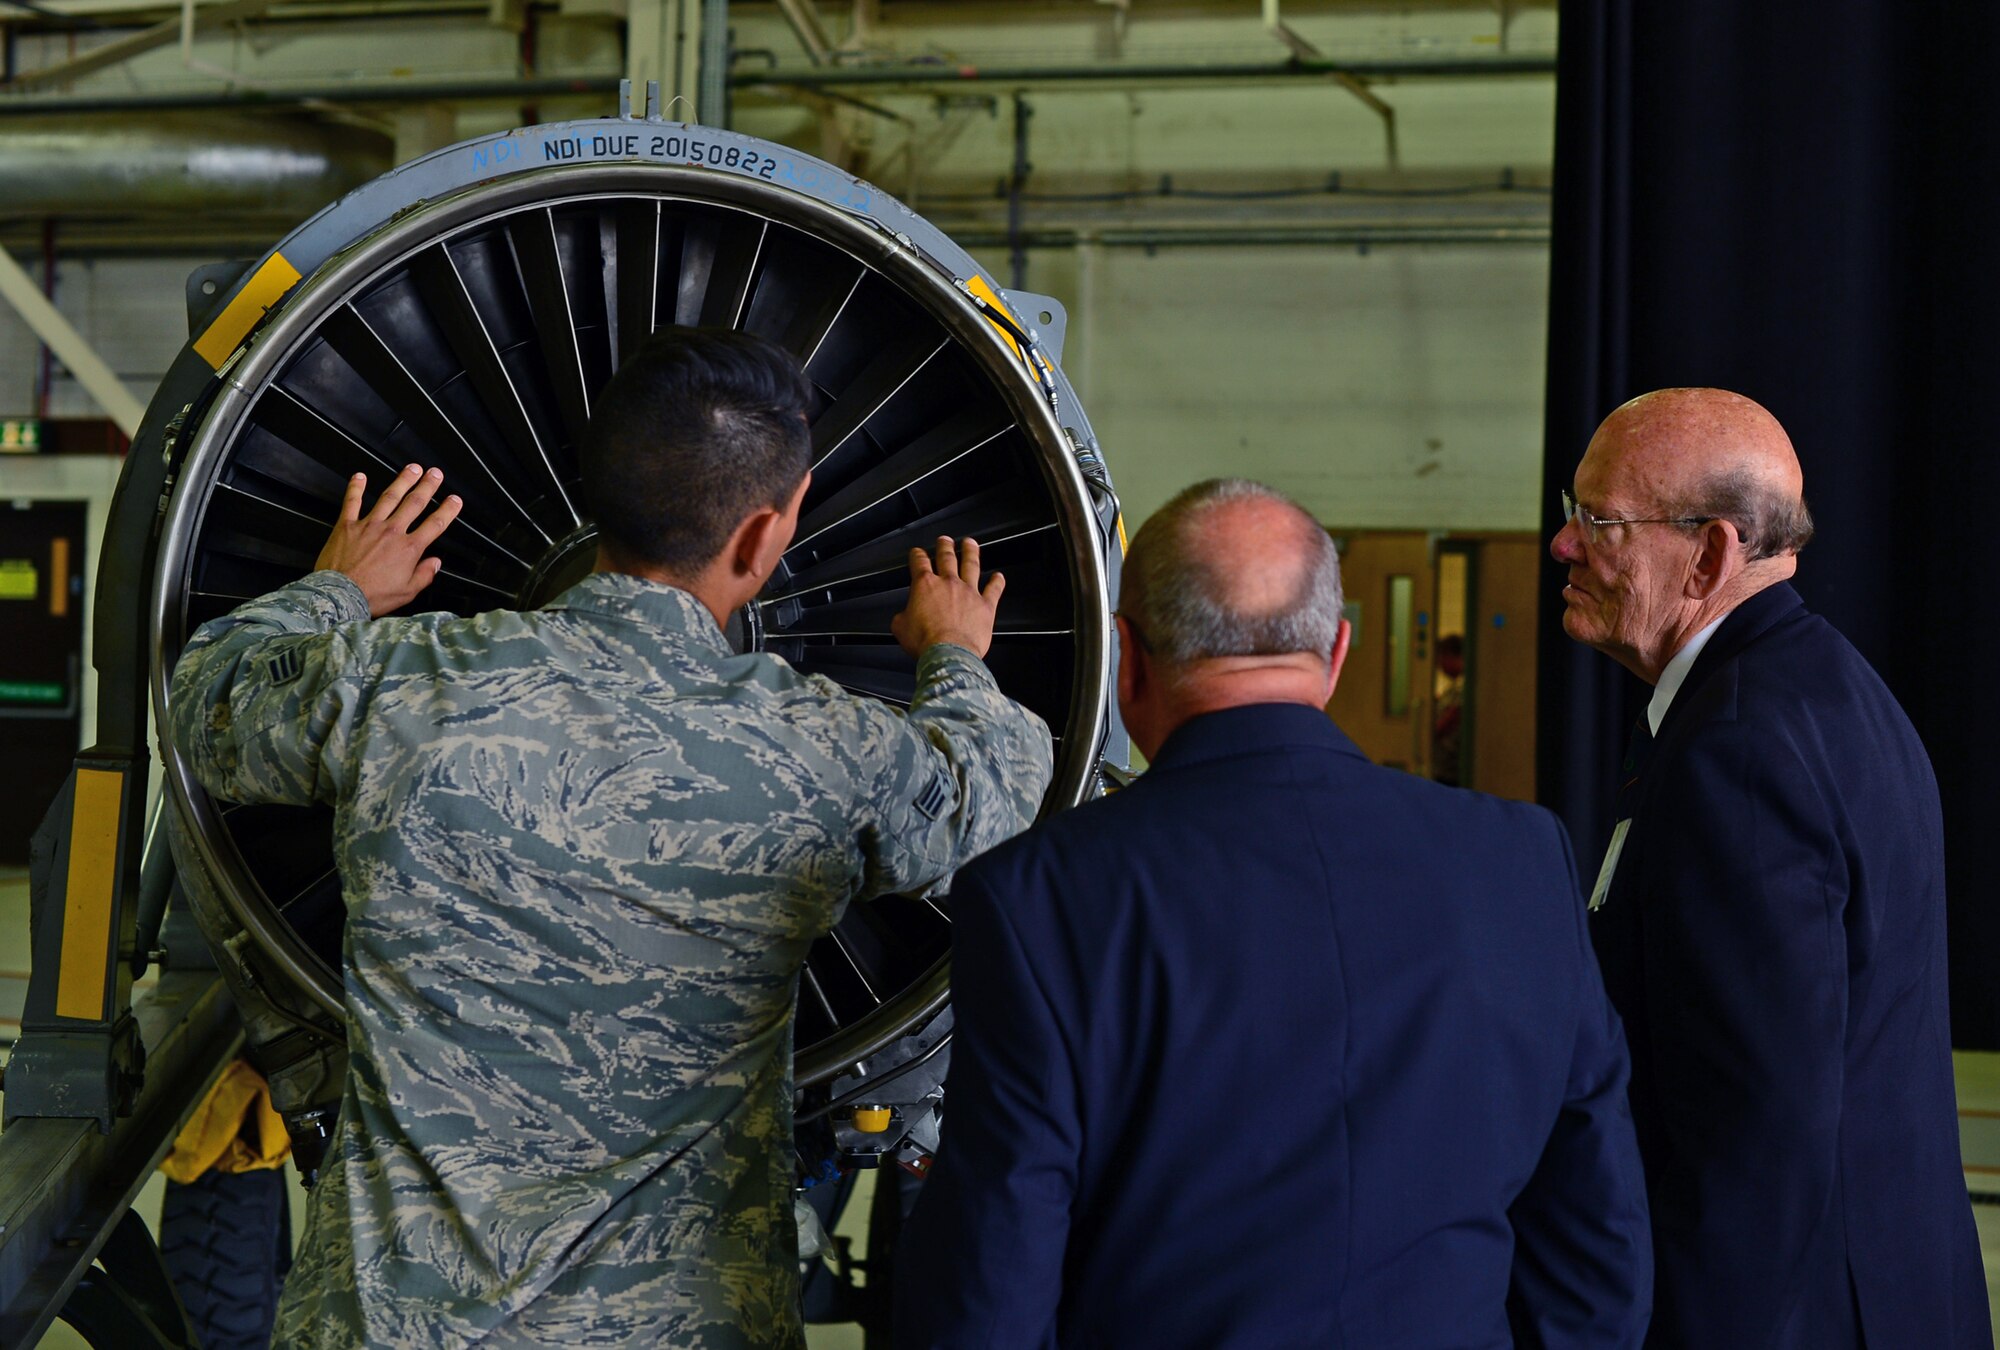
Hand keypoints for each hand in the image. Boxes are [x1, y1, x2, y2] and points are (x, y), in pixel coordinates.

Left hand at [313, 465, 461, 616]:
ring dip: (403, 481)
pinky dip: (356, 488)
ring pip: (390, 497)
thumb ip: (424, 575)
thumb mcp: (407, 592)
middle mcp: (392, 532)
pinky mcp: (347, 525)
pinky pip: (352, 502)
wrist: (340, 595)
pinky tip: (360, 476)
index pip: (435, 524)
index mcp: (408, 549)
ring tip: (412, 469)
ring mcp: (369, 525)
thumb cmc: (372, 596)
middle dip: (428, 486)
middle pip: (415, 503)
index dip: (448, 510)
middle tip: (435, 474)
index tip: (455, 500)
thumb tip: (435, 563)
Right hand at [892, 536, 1004, 657]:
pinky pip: (994, 589)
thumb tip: (903, 617)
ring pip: (971, 565)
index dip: (917, 555)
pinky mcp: (986, 605)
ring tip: (971, 543)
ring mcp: (969, 592)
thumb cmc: (926, 641)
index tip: (917, 552)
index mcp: (925, 586)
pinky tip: (999, 576)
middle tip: (945, 540)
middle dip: (945, 546)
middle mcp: (948, 584)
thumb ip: (902, 617)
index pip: (920, 563)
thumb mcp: (901, 628)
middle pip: (947, 557)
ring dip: (971, 552)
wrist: (949, 652)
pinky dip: (997, 582)